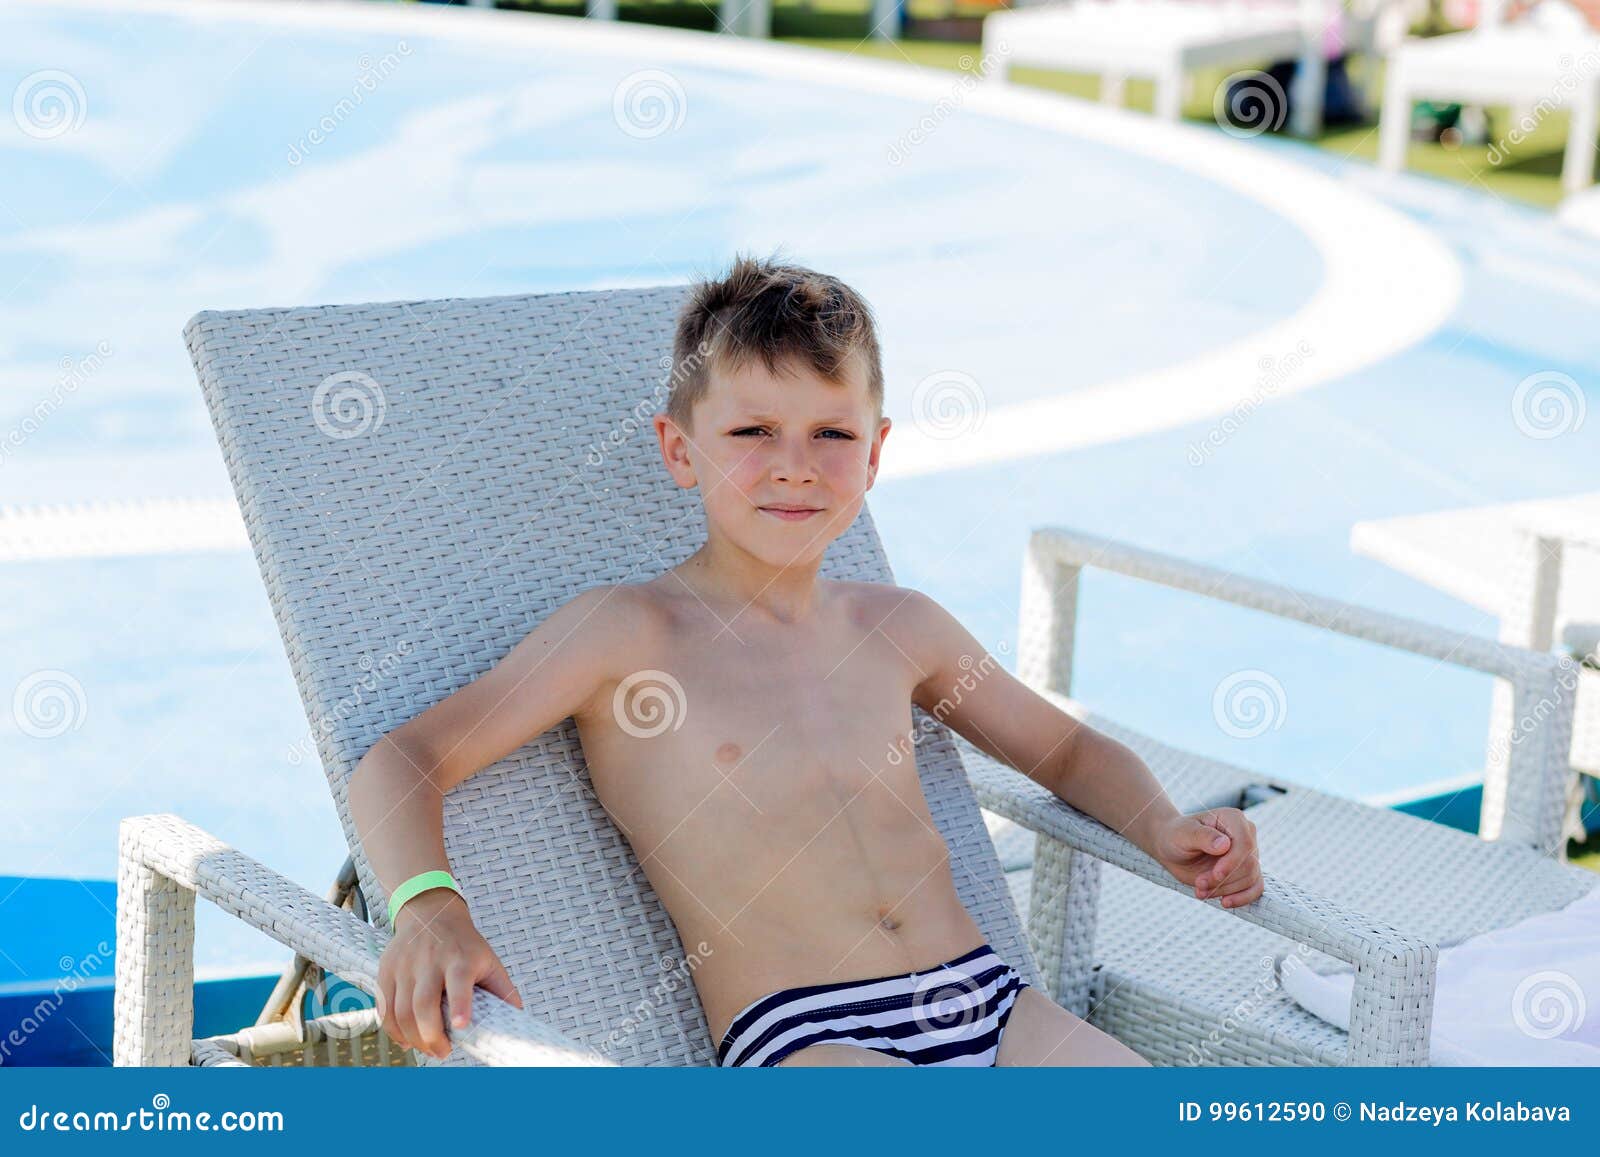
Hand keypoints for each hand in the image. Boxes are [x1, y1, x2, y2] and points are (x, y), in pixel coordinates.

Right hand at [374, 890, 523, 1058]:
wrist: (431, 914)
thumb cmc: (463, 944)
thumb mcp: (488, 960)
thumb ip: (503, 989)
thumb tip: (518, 1017)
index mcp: (460, 958)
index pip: (459, 980)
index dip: (460, 1004)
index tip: (461, 1025)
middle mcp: (430, 960)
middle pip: (423, 1004)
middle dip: (431, 1036)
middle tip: (443, 1052)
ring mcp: (405, 966)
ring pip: (401, 1011)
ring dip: (413, 1038)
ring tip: (429, 1049)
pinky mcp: (386, 970)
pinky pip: (384, 1008)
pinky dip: (393, 1030)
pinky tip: (407, 1040)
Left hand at [1152, 809, 1261, 909]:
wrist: (1173, 849)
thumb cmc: (1176, 836)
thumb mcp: (1183, 834)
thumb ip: (1202, 836)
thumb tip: (1224, 844)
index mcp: (1233, 819)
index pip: (1245, 844)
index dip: (1232, 863)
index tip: (1215, 875)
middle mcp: (1246, 834)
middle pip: (1249, 865)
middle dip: (1223, 880)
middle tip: (1199, 884)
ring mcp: (1248, 854)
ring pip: (1250, 878)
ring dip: (1225, 890)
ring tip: (1200, 891)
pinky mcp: (1246, 872)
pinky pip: (1256, 888)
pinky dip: (1242, 898)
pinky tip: (1225, 902)